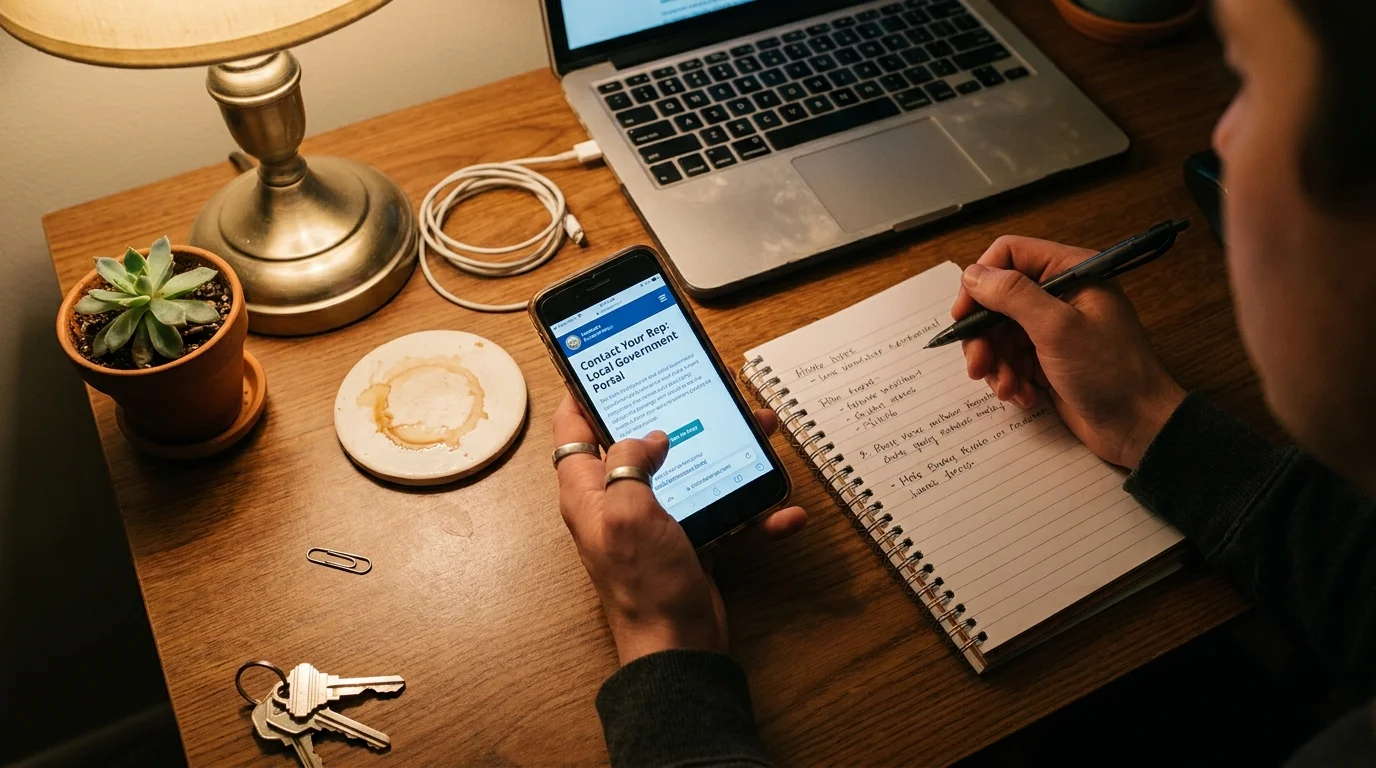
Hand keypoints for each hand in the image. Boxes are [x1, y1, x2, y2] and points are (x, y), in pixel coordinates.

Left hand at [552, 394, 806, 664]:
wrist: (679, 648)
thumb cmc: (644, 586)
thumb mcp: (627, 513)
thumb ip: (630, 464)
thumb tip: (652, 436)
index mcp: (591, 494)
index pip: (574, 434)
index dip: (582, 398)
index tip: (601, 366)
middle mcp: (620, 504)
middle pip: (644, 444)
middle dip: (678, 413)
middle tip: (708, 388)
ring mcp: (658, 524)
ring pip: (693, 471)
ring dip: (728, 453)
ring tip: (761, 431)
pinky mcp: (691, 544)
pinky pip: (725, 515)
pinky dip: (754, 512)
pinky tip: (783, 510)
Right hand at [952, 236, 1186, 468]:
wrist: (1138, 425)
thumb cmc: (1111, 372)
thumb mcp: (1058, 328)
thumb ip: (1013, 296)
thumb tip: (973, 274)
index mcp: (1072, 271)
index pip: (1010, 255)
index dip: (981, 281)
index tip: (963, 314)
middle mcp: (1060, 294)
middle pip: (998, 299)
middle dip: (984, 335)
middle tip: (978, 366)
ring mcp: (1053, 327)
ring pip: (999, 333)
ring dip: (995, 363)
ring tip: (1007, 388)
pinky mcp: (1048, 357)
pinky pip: (1011, 359)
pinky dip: (1010, 378)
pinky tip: (1023, 396)